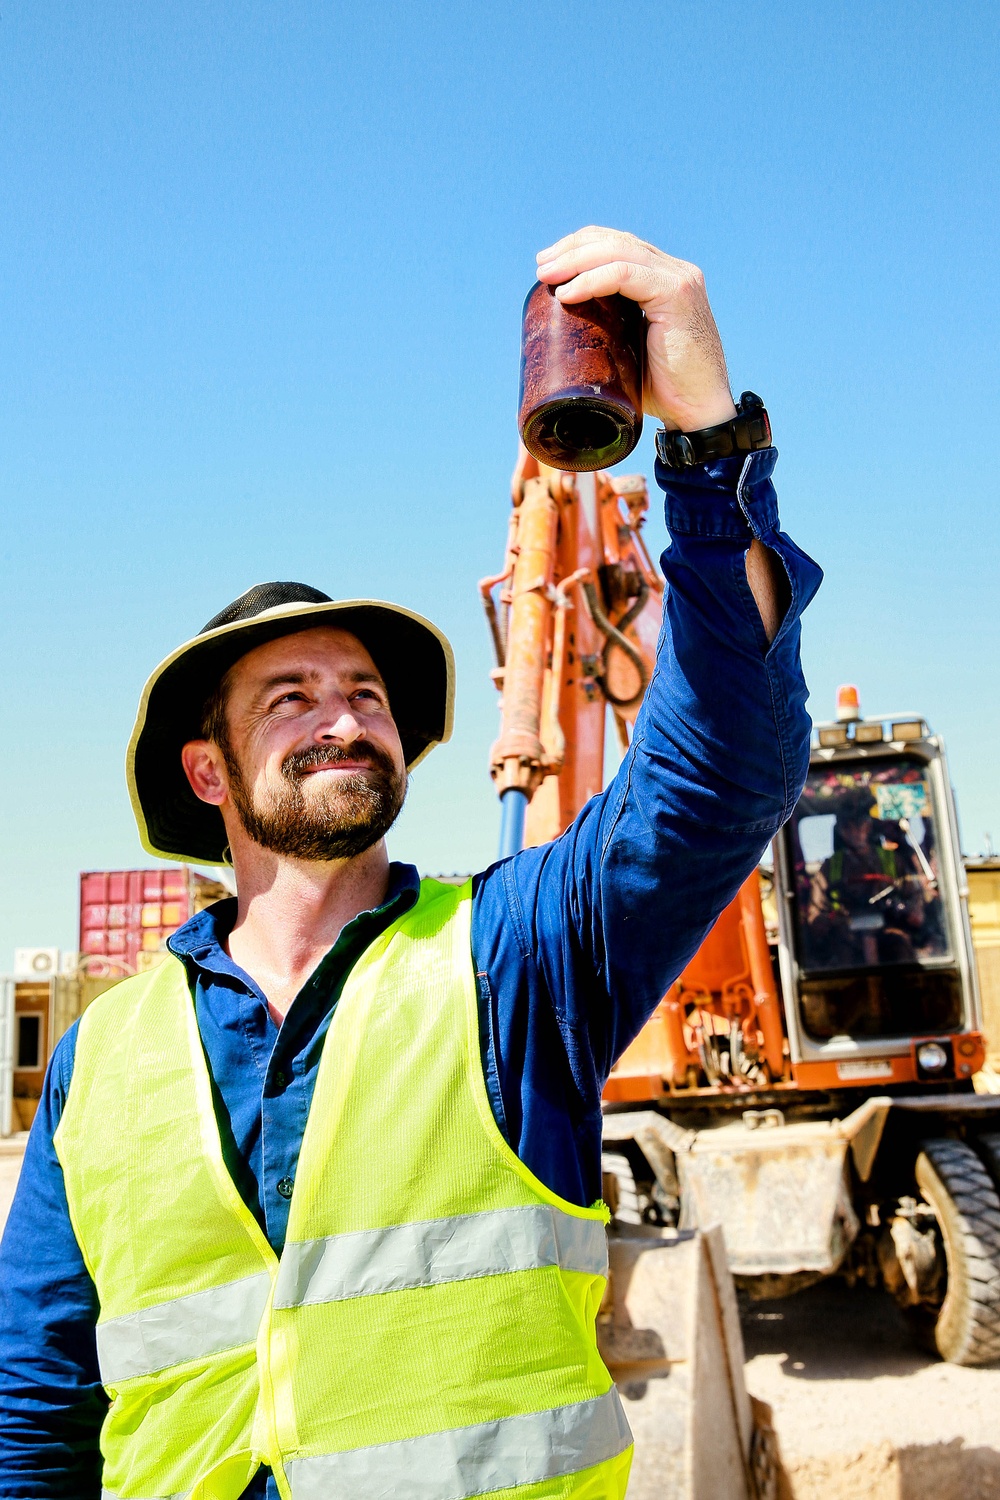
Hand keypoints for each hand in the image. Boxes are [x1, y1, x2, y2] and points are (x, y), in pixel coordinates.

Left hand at [535, 226, 736, 432]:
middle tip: (541, 265)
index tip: (549, 263)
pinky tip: (567, 293)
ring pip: (618, 251)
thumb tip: (565, 327)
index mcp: (666, 278)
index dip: (581, 246)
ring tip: (546, 275)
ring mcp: (679, 279)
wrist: (699, 411)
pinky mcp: (677, 294)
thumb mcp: (631, 349)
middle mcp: (676, 271)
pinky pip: (624, 274)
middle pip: (616, 241)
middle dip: (572, 248)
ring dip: (575, 260)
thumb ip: (612, 327)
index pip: (620, 245)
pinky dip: (591, 281)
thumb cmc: (666, 390)